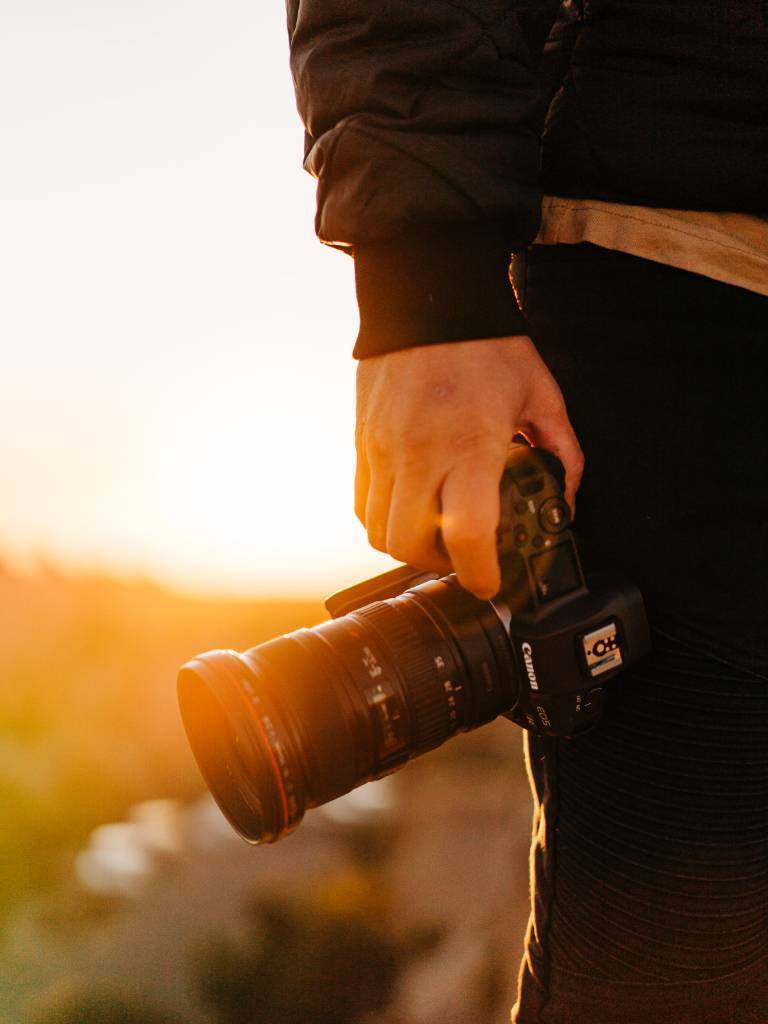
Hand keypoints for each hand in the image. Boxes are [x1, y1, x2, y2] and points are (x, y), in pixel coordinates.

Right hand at [355, 336, 583, 598]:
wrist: (426, 298)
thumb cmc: (484, 344)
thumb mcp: (542, 395)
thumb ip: (563, 452)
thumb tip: (568, 498)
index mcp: (470, 444)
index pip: (466, 534)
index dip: (479, 574)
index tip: (491, 582)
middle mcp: (418, 453)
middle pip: (409, 546)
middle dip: (438, 566)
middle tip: (463, 556)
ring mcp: (382, 449)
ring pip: (378, 531)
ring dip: (407, 545)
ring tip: (435, 532)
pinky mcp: (362, 442)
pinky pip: (362, 503)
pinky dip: (383, 518)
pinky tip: (410, 505)